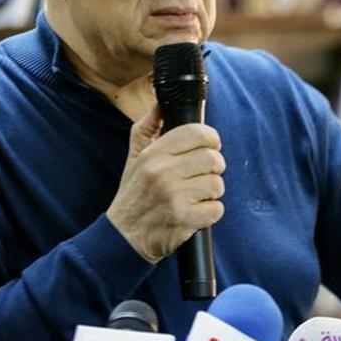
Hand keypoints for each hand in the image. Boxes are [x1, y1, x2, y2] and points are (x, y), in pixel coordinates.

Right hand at [107, 106, 225, 262]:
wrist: (123, 236)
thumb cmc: (134, 193)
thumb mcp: (134, 156)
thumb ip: (148, 128)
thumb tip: (160, 104)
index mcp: (154, 154)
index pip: (197, 133)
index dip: (211, 139)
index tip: (211, 146)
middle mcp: (163, 172)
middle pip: (214, 159)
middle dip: (213, 169)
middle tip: (201, 176)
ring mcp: (174, 196)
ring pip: (217, 184)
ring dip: (211, 193)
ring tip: (195, 196)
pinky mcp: (184, 219)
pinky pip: (217, 209)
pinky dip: (210, 213)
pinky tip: (195, 213)